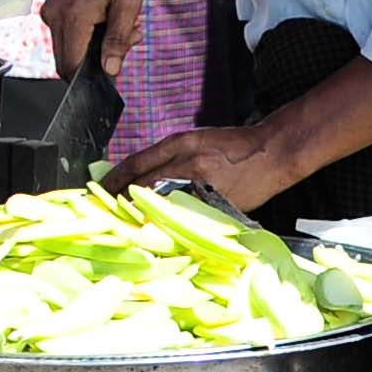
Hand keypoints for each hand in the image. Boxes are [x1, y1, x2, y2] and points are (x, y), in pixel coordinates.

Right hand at [40, 0, 160, 84]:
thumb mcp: (128, 1)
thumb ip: (118, 39)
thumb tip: (110, 70)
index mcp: (72, 16)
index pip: (72, 67)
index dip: (93, 77)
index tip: (116, 68)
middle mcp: (53, 16)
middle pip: (69, 61)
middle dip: (99, 60)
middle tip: (129, 38)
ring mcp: (50, 12)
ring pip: (69, 48)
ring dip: (96, 46)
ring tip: (124, 24)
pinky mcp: (53, 8)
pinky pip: (67, 34)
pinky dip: (88, 34)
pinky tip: (108, 17)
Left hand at [115, 121, 322, 214]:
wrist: (272, 152)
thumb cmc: (234, 145)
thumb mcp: (197, 141)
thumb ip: (171, 156)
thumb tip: (142, 176)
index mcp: (182, 143)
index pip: (138, 163)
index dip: (115, 178)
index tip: (100, 188)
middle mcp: (189, 163)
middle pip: (145, 185)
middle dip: (121, 199)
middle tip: (105, 210)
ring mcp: (203, 185)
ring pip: (162, 203)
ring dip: (142, 214)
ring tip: (125, 224)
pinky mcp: (216, 204)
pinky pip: (186, 216)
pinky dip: (171, 223)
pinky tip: (160, 230)